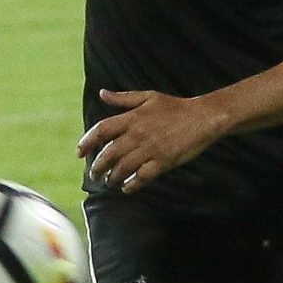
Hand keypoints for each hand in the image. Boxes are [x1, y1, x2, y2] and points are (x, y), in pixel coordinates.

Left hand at [77, 89, 231, 192]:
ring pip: (123, 168)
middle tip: (94, 174)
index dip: (87, 141)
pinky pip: (142, 177)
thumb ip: (123, 98)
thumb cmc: (175, 107)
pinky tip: (127, 188)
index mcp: (133, 117)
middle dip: (97, 167)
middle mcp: (138, 134)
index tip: (79, 152)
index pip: (102, 130)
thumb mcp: (148, 96)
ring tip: (109, 182)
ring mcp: (150, 149)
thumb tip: (102, 94)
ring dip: (112, 178)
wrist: (203, 117)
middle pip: (109, 154)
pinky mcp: (163, 161)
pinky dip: (131, 185)